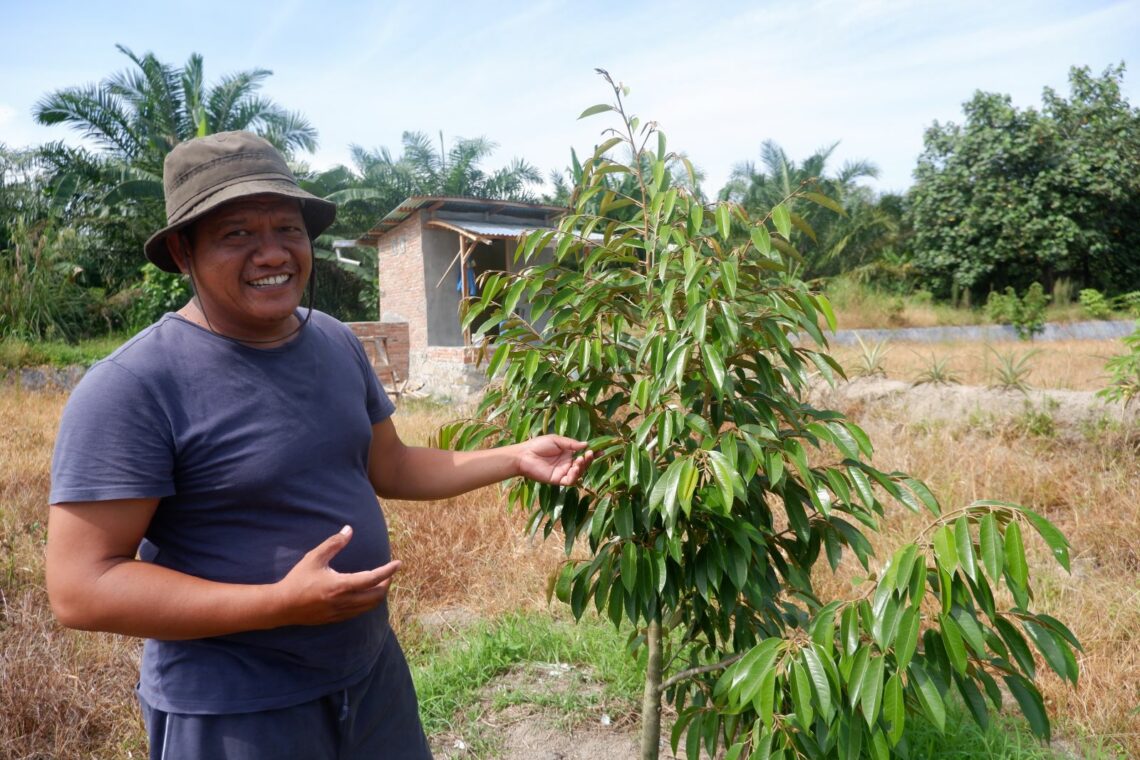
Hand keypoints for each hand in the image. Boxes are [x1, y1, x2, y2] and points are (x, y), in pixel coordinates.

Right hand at [272, 526, 400, 626]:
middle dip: (386, 583)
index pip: (372, 578)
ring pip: (369, 607)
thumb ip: (334, 543)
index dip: (388, 571)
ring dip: (378, 594)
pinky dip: (367, 603)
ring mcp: (340, 613)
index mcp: (340, 585)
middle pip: (376, 596)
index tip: (398, 563)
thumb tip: (349, 529)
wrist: (281, 606)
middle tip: (388, 572)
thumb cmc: (297, 579)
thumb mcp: (314, 557)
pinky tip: (365, 594)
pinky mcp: (336, 619)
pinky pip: (359, 612)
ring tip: (380, 582)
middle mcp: (344, 601)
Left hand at [516, 435, 594, 485]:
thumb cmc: (538, 445)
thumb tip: (586, 444)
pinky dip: (575, 475)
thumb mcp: (557, 440)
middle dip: (588, 459)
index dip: (592, 453)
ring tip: (581, 459)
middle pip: (583, 464)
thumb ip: (571, 444)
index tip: (601, 450)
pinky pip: (570, 480)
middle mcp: (567, 463)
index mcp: (568, 453)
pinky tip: (574, 467)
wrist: (524, 455)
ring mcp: (563, 472)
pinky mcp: (558, 480)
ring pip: (579, 473)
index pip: (583, 454)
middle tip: (590, 453)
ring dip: (583, 466)